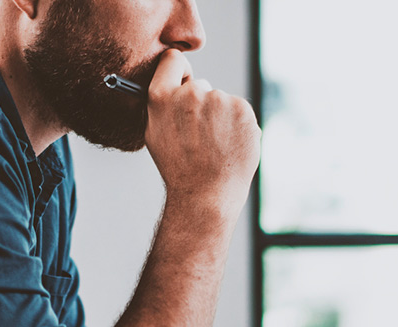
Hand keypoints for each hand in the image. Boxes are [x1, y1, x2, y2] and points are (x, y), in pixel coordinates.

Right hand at [143, 49, 261, 221]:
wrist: (206, 195)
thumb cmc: (178, 169)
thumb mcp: (154, 133)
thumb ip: (162, 105)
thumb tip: (173, 84)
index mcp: (162, 97)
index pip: (172, 60)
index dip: (178, 70)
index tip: (183, 82)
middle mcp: (191, 93)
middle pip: (200, 86)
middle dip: (201, 105)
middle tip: (200, 136)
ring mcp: (219, 99)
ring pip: (221, 101)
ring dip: (221, 118)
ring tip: (215, 146)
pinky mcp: (242, 108)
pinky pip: (239, 111)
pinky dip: (238, 126)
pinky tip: (229, 146)